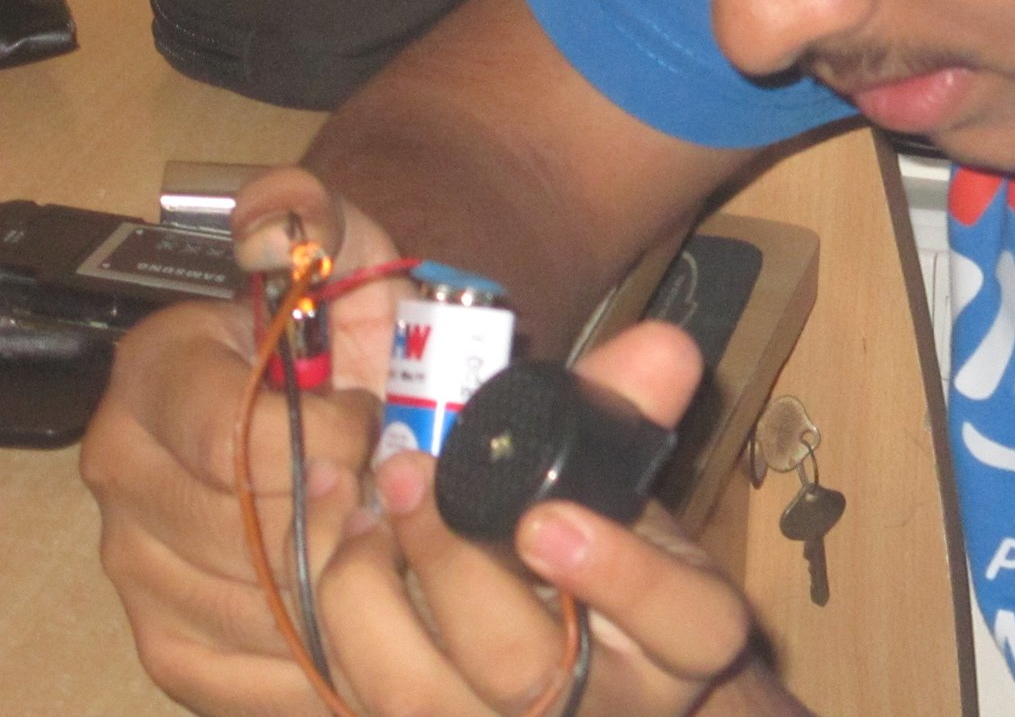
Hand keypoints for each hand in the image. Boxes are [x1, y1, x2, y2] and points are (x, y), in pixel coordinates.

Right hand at [79, 167, 399, 714]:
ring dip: (335, 589)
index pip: (228, 439)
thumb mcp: (342, 244)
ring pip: (243, 610)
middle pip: (236, 535)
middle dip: (337, 519)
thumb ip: (308, 212)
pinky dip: (308, 660)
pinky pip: (230, 676)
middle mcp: (122, 471)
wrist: (348, 386)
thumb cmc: (346, 324)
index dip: (324, 441)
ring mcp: (135, 560)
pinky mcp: (166, 634)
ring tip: (383, 543)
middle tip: (391, 494)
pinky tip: (357, 615)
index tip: (375, 423)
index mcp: (154, 374)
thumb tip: (272, 216)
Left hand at [317, 321, 781, 714]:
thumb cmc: (606, 564)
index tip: (548, 518)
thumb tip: (664, 343)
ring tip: (357, 506)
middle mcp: (604, 710)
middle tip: (406, 471)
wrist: (582, 674)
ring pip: (416, 701)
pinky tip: (322, 532)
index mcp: (682, 645)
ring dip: (365, 597)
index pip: (686, 624)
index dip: (623, 576)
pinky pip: (346, 701)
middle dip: (451, 567)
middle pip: (524, 669)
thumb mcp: (632, 498)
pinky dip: (319, 617)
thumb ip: (634, 417)